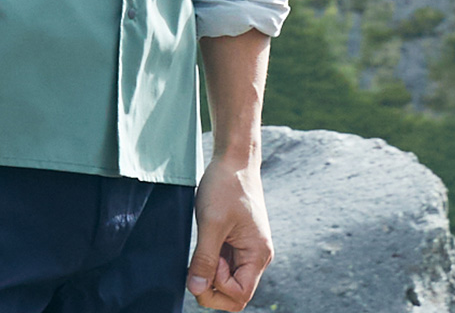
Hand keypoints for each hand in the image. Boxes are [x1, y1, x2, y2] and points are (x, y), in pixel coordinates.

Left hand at [186, 155, 273, 309]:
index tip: (209, 259)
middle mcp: (257, 256)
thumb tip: (196, 289)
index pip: (240, 295)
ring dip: (211, 272)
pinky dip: (212, 260)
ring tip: (204, 244)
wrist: (234, 158)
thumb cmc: (225, 185)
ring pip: (228, 279)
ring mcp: (248, 249)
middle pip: (235, 293)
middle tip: (198, 262)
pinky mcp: (239, 241)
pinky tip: (206, 241)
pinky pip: (226, 263)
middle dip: (213, 286)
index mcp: (258, 254)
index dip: (218, 287)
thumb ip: (205, 259)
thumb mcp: (211, 222)